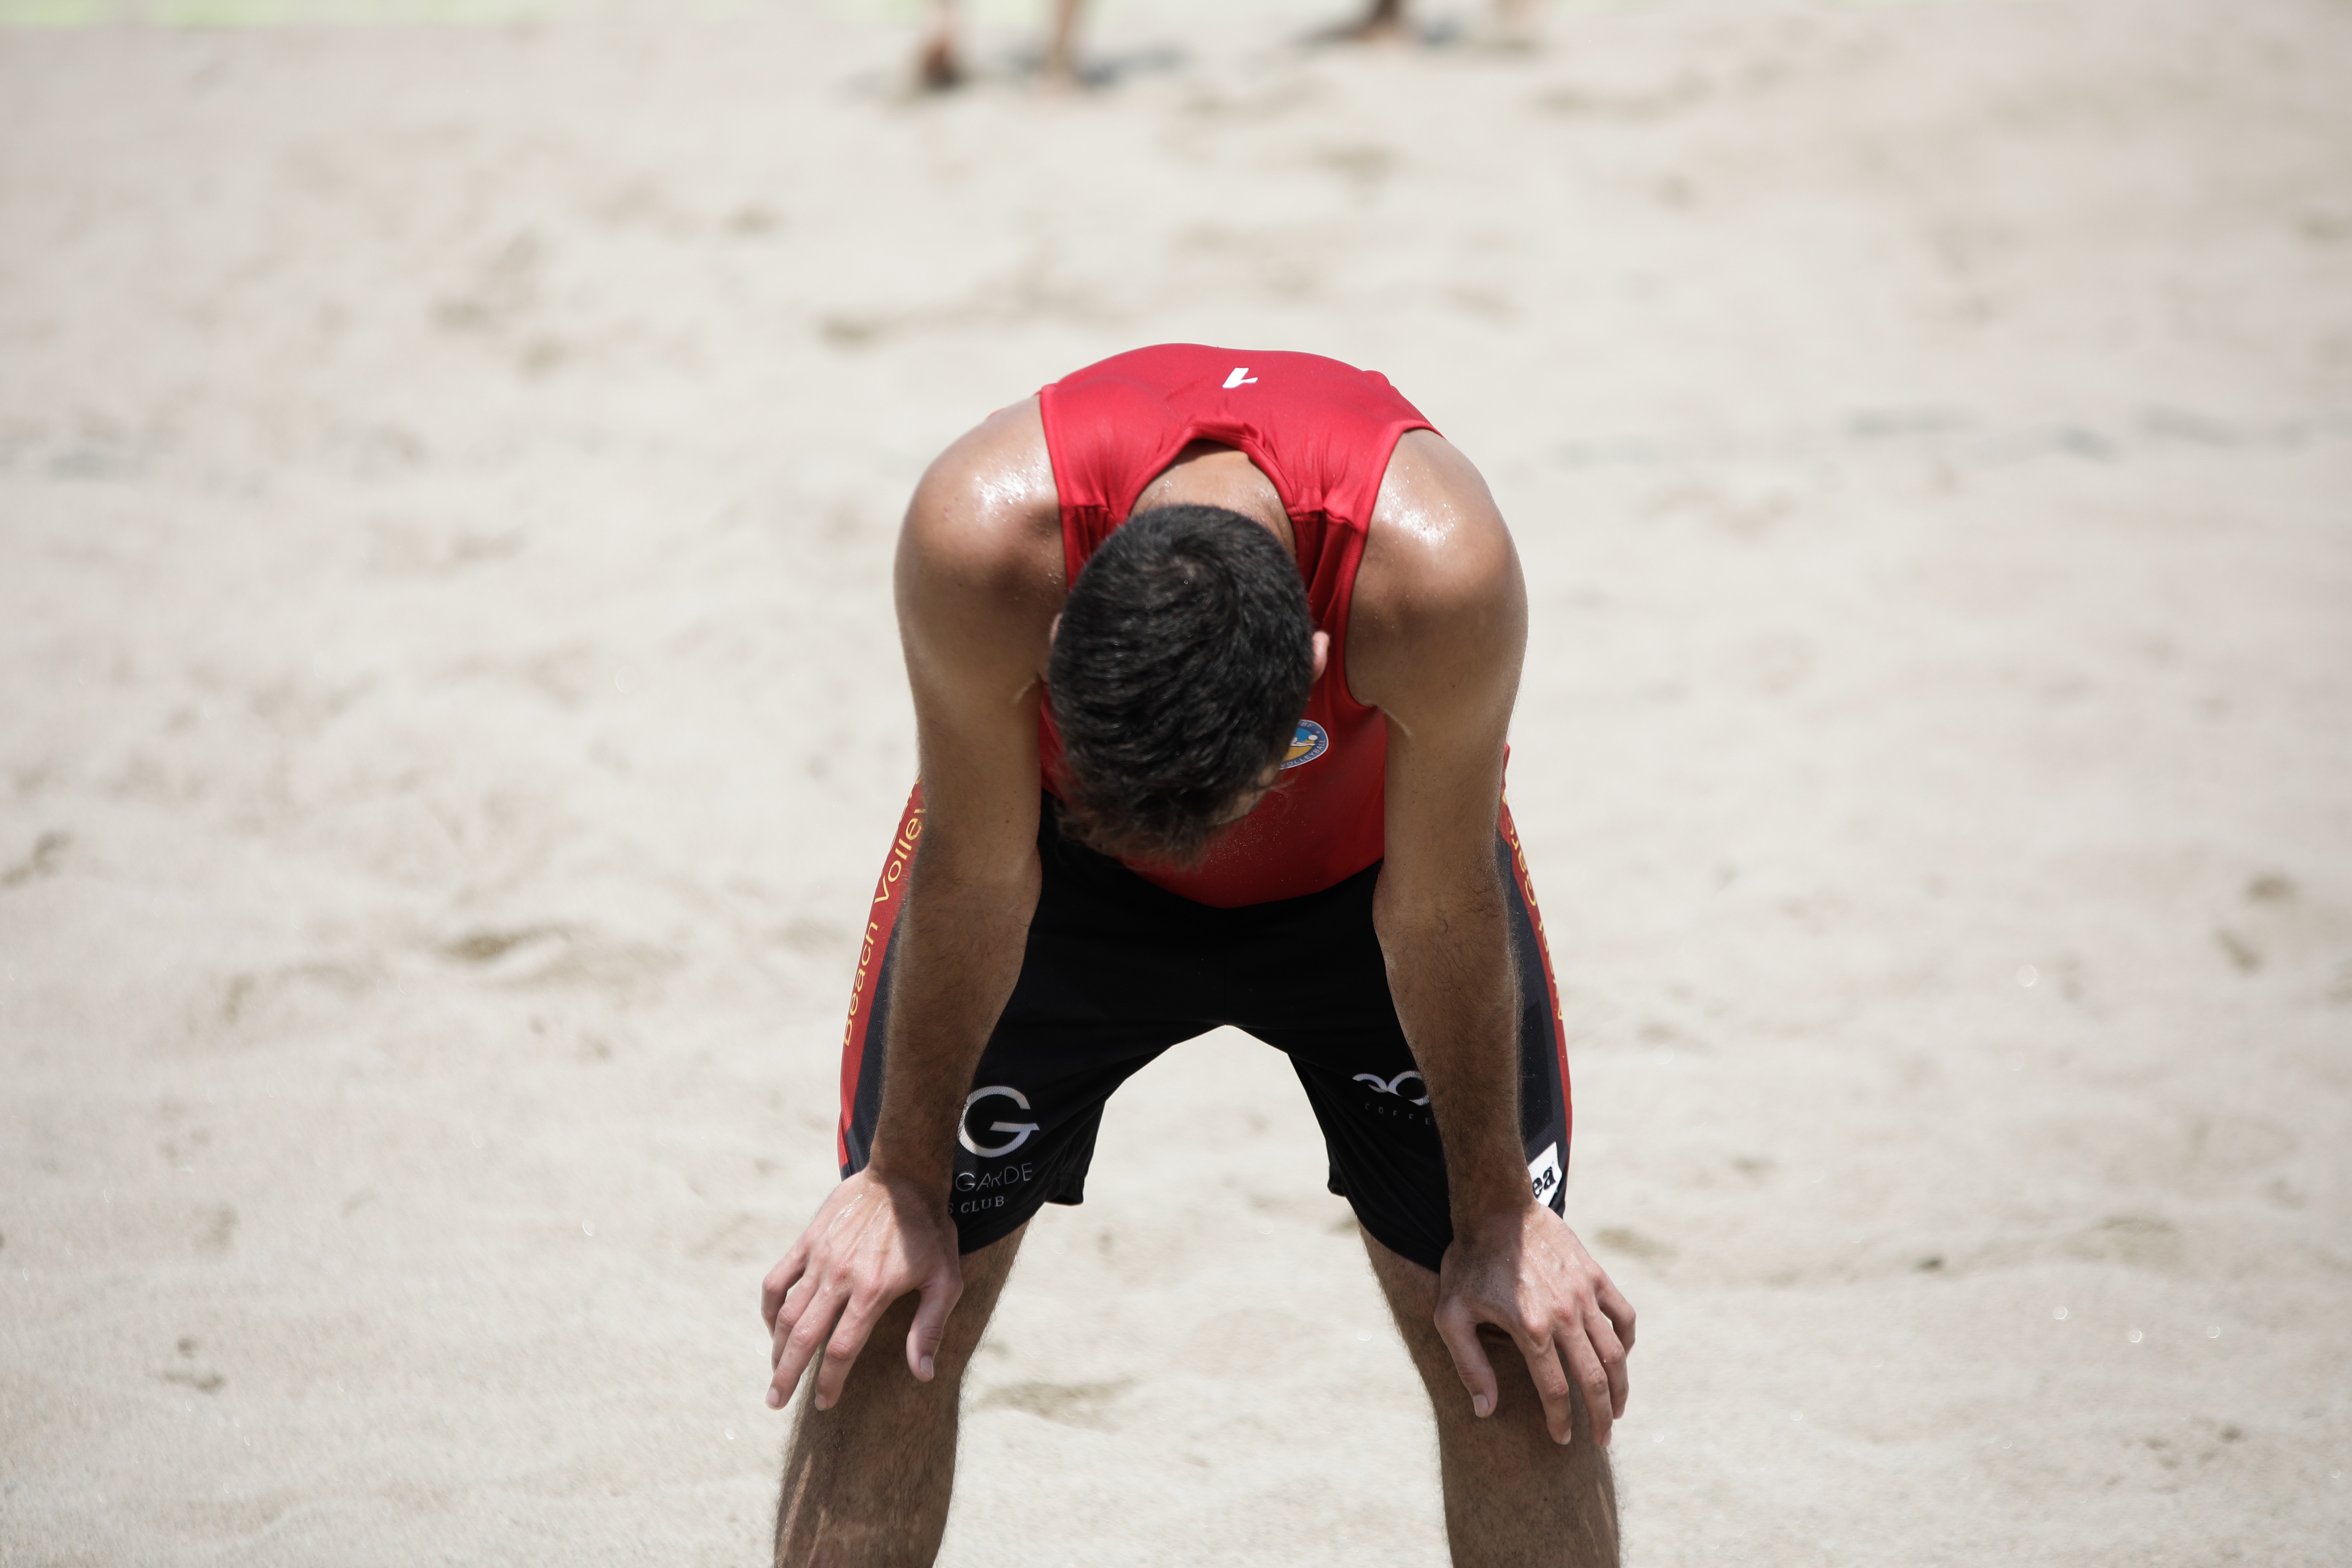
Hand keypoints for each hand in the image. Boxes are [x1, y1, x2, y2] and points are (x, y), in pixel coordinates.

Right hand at [761, 1167, 961, 1412]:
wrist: (904, 1177)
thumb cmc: (929, 1232)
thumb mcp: (945, 1280)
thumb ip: (930, 1328)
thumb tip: (922, 1374)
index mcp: (872, 1291)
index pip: (841, 1349)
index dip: (830, 1381)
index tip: (824, 1403)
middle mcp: (840, 1277)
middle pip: (803, 1337)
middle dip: (787, 1375)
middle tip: (775, 1401)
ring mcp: (819, 1258)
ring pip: (785, 1312)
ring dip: (776, 1347)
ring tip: (773, 1372)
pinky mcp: (808, 1241)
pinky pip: (777, 1279)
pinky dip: (769, 1306)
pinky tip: (772, 1326)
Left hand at [1434, 1203, 1634, 1445]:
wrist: (1495, 1208)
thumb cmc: (1468, 1263)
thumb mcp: (1452, 1315)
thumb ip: (1469, 1365)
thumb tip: (1486, 1410)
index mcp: (1531, 1329)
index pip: (1554, 1391)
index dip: (1560, 1421)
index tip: (1562, 1438)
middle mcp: (1564, 1315)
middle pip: (1594, 1379)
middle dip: (1600, 1417)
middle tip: (1600, 1439)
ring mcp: (1584, 1294)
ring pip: (1615, 1353)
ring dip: (1620, 1387)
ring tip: (1616, 1411)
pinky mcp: (1594, 1275)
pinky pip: (1623, 1315)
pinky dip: (1627, 1341)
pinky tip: (1621, 1358)